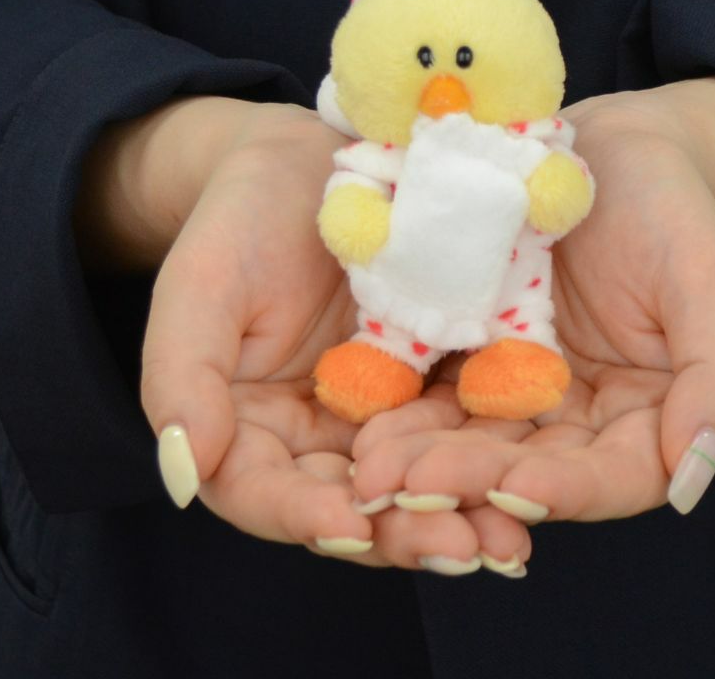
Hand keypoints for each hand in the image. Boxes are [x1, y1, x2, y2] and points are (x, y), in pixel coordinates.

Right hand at [76, 95, 535, 571]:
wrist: (306, 164)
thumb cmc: (238, 219)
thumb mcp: (199, 287)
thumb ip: (181, 379)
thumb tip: (182, 477)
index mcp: (245, 428)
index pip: (265, 492)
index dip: (303, 515)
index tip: (351, 526)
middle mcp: (313, 437)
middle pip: (351, 504)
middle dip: (403, 534)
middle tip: (461, 550)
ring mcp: (376, 413)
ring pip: (413, 482)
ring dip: (458, 515)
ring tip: (507, 540)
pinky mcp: (429, 382)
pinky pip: (458, 429)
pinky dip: (491, 459)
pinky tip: (533, 478)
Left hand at [347, 78, 714, 523]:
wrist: (608, 145)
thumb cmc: (672, 208)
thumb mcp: (711, 280)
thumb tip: (691, 482)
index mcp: (646, 416)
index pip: (612, 477)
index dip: (565, 491)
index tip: (513, 489)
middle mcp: (578, 417)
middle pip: (528, 469)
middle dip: (469, 482)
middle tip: (409, 489)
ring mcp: (517, 386)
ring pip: (471, 440)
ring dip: (422, 460)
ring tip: (372, 469)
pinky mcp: (469, 351)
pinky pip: (432, 389)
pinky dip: (400, 410)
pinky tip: (361, 421)